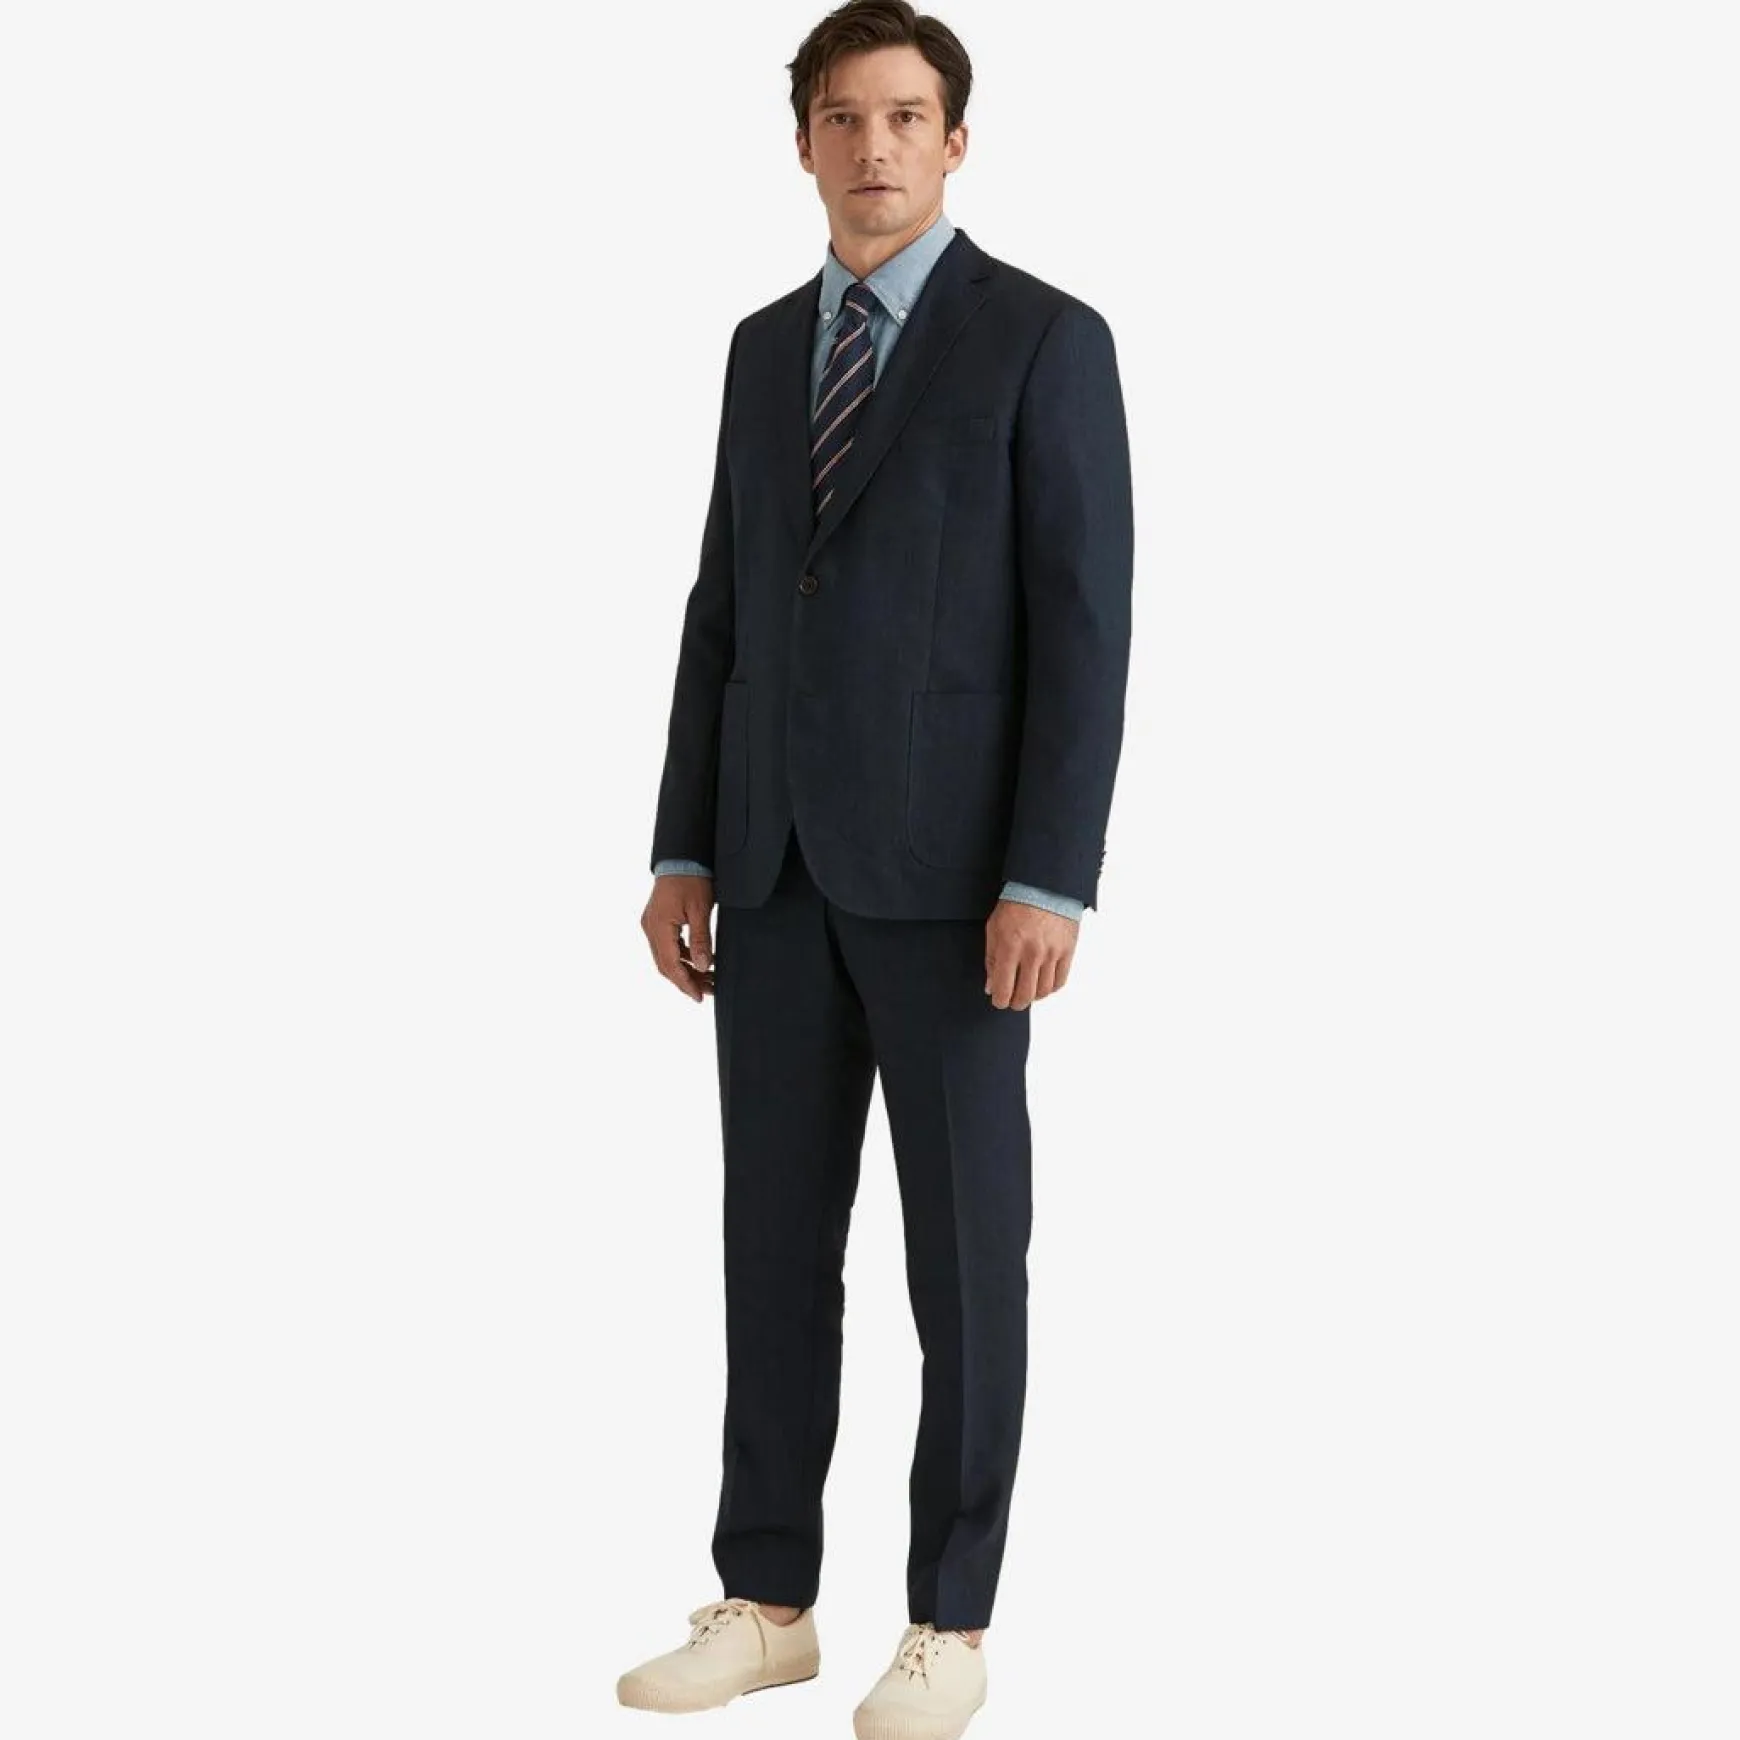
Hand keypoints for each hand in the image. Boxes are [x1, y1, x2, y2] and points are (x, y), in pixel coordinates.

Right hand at [641, 874, 715, 1001]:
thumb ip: (701, 939)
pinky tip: (698, 961)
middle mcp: (651, 929)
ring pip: (666, 957)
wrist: (681, 857)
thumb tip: (704, 966)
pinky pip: (667, 946)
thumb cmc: (691, 879)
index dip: (685, 984)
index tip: (700, 997)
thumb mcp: (701, 909)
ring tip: (708, 979)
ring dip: (685, 969)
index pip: (671, 965)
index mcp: (659, 927)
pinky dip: (682, 956)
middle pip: (666, 965)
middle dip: (687, 980)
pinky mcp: (657, 921)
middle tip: (709, 991)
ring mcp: (652, 925)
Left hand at [984, 898, 1078, 1010]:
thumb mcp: (994, 929)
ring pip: (1043, 991)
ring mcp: (1052, 953)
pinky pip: (1060, 981)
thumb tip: (991, 987)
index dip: (999, 1000)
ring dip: (1033, 996)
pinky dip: (1050, 988)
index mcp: (1009, 947)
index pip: (1003, 989)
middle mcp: (1032, 953)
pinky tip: (1043, 983)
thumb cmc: (1015, 905)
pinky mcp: (1067, 950)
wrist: (1044, 886)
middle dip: (1015, 1003)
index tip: (998, 999)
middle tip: (1012, 1000)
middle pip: (1025, 995)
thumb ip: (991, 960)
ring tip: (1027, 991)